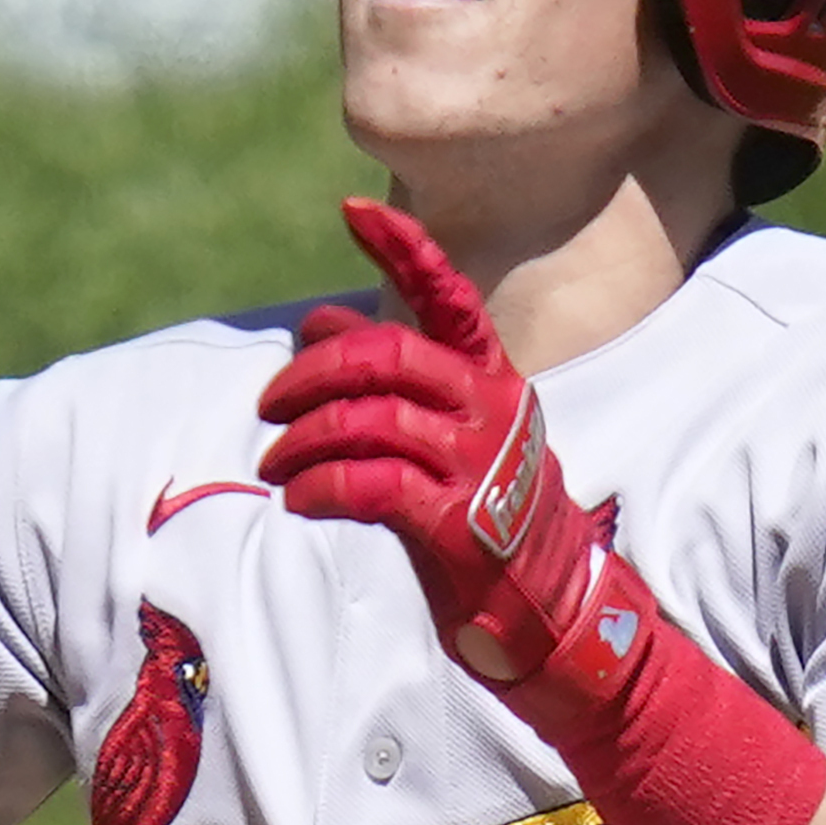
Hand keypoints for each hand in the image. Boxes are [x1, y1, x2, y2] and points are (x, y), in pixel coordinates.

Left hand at [256, 199, 634, 713]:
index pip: (447, 297)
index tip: (353, 209)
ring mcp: (478, 466)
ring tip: (276, 464)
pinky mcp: (457, 526)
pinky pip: (370, 486)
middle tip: (270, 404)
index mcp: (492, 379)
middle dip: (312, 372)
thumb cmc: (490, 521)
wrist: (555, 616)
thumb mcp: (448, 439)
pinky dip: (320, 486)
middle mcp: (491, 409)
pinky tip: (299, 499)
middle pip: (386, 356)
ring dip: (303, 439)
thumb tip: (318, 325)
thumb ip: (390, 385)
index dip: (402, 249)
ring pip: (370, 419)